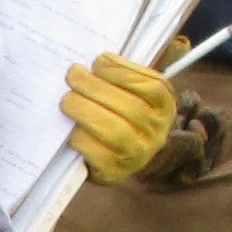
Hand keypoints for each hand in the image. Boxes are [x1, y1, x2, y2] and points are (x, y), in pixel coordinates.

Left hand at [62, 54, 179, 184]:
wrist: (120, 157)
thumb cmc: (121, 115)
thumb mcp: (132, 91)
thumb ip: (125, 72)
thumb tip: (102, 58)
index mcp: (164, 106)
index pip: (151, 86)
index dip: (121, 72)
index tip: (98, 63)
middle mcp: (156, 132)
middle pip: (129, 108)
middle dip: (95, 88)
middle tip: (73, 76)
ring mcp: (137, 155)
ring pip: (113, 131)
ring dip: (84, 110)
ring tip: (67, 100)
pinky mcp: (114, 173)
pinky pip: (96, 153)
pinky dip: (79, 138)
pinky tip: (70, 129)